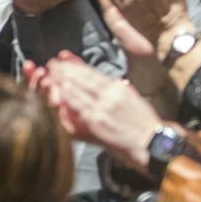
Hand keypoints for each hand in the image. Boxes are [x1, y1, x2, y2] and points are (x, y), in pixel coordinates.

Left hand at [42, 53, 163, 169]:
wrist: (151, 143)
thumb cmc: (144, 124)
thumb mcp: (135, 100)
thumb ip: (123, 91)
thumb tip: (119, 83)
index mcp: (118, 89)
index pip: (92, 73)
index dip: (76, 65)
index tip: (64, 58)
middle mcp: (109, 96)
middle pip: (82, 79)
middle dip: (65, 70)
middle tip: (52, 64)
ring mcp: (101, 109)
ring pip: (77, 91)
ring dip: (62, 82)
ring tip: (50, 76)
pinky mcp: (96, 123)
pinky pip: (77, 109)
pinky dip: (66, 100)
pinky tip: (57, 94)